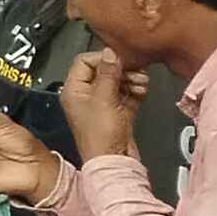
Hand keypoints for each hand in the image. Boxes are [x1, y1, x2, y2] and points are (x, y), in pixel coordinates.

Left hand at [61, 45, 147, 160]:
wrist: (115, 162)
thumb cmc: (101, 136)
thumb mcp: (104, 98)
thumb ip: (108, 74)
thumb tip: (110, 53)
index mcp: (73, 90)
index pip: (84, 61)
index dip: (103, 58)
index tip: (121, 60)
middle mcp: (86, 96)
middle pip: (104, 71)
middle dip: (122, 70)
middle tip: (136, 72)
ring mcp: (102, 105)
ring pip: (118, 82)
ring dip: (132, 80)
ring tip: (141, 84)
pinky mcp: (117, 113)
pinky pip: (127, 95)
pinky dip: (135, 92)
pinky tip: (142, 91)